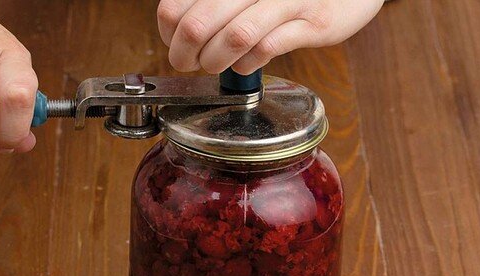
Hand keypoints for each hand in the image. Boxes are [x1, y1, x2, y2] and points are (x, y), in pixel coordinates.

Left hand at [158, 0, 383, 74]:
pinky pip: (267, 49)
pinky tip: (246, 64)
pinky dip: (248, 64)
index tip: (175, 43)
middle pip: (197, 24)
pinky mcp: (310, 22)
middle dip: (185, 55)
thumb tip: (179, 29)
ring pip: (233, 38)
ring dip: (216, 61)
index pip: (177, 5)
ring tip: (216, 65)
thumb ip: (216, 4)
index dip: (169, 32)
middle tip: (189, 63)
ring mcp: (285, 1)